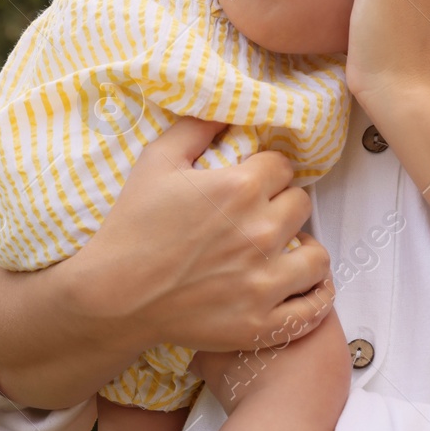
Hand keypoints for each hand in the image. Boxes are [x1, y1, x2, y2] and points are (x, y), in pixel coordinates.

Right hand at [76, 116, 336, 353]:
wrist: (112, 297)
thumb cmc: (131, 226)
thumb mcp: (156, 161)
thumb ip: (197, 126)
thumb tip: (229, 106)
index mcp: (239, 188)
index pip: (283, 166)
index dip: (267, 171)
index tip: (254, 182)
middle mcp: (260, 233)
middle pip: (301, 205)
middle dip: (283, 205)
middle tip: (262, 215)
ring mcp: (263, 283)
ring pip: (317, 256)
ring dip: (304, 249)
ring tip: (284, 250)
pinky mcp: (260, 324)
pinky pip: (312, 309)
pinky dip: (313, 297)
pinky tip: (301, 285)